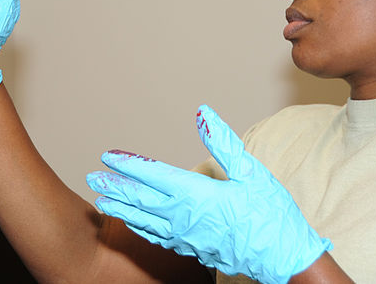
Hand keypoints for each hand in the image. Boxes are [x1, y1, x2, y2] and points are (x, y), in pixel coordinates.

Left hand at [86, 105, 331, 283]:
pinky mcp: (192, 250)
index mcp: (196, 194)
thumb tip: (202, 114)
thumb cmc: (271, 215)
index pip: (152, 175)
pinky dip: (140, 229)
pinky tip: (134, 225)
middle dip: (114, 187)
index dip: (128, 164)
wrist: (283, 260)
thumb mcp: (251, 172)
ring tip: (100, 202)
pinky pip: (157, 238)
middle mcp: (183, 218)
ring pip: (144, 222)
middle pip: (140, 200)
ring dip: (121, 209)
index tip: (108, 155)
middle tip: (92, 178)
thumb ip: (223, 142)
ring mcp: (185, 238)